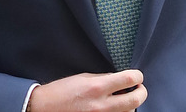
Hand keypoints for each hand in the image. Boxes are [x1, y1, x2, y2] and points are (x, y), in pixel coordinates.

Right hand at [29, 70, 146, 111]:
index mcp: (97, 87)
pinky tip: (115, 108)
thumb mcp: (84, 78)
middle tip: (138, 89)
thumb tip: (121, 80)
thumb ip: (104, 79)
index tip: (137, 77)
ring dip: (130, 105)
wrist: (44, 109)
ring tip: (124, 100)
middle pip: (135, 100)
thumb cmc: (62, 92)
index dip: (138, 76)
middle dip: (141, 92)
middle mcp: (101, 105)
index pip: (129, 79)